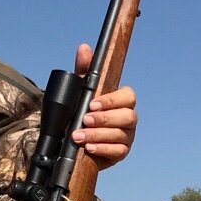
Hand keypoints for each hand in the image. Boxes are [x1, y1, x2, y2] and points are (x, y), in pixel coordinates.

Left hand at [71, 43, 137, 169]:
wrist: (72, 138)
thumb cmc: (81, 110)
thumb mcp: (79, 89)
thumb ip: (84, 69)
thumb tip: (84, 48)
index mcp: (122, 100)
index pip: (128, 96)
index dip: (112, 100)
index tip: (92, 104)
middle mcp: (128, 117)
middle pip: (127, 116)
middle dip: (104, 119)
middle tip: (84, 120)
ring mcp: (127, 136)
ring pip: (121, 135)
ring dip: (98, 135)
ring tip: (78, 136)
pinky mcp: (121, 152)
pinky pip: (118, 151)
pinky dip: (103, 149)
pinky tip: (89, 148)